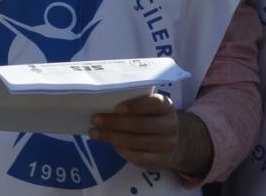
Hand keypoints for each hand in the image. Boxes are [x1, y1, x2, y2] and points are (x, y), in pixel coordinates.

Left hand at [90, 96, 210, 176]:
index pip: (154, 104)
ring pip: (139, 142)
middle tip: (95, 120)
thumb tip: (102, 103)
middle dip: (115, 122)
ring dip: (114, 137)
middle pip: (142, 125)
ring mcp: (168, 145)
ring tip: (95, 133)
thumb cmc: (150, 116)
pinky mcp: (161, 161)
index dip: (136, 106)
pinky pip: (140, 158)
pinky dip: (124, 151)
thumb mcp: (147, 105)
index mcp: (166, 106)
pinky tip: (112, 145)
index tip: (117, 108)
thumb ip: (132, 103)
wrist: (171, 140)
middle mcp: (170, 125)